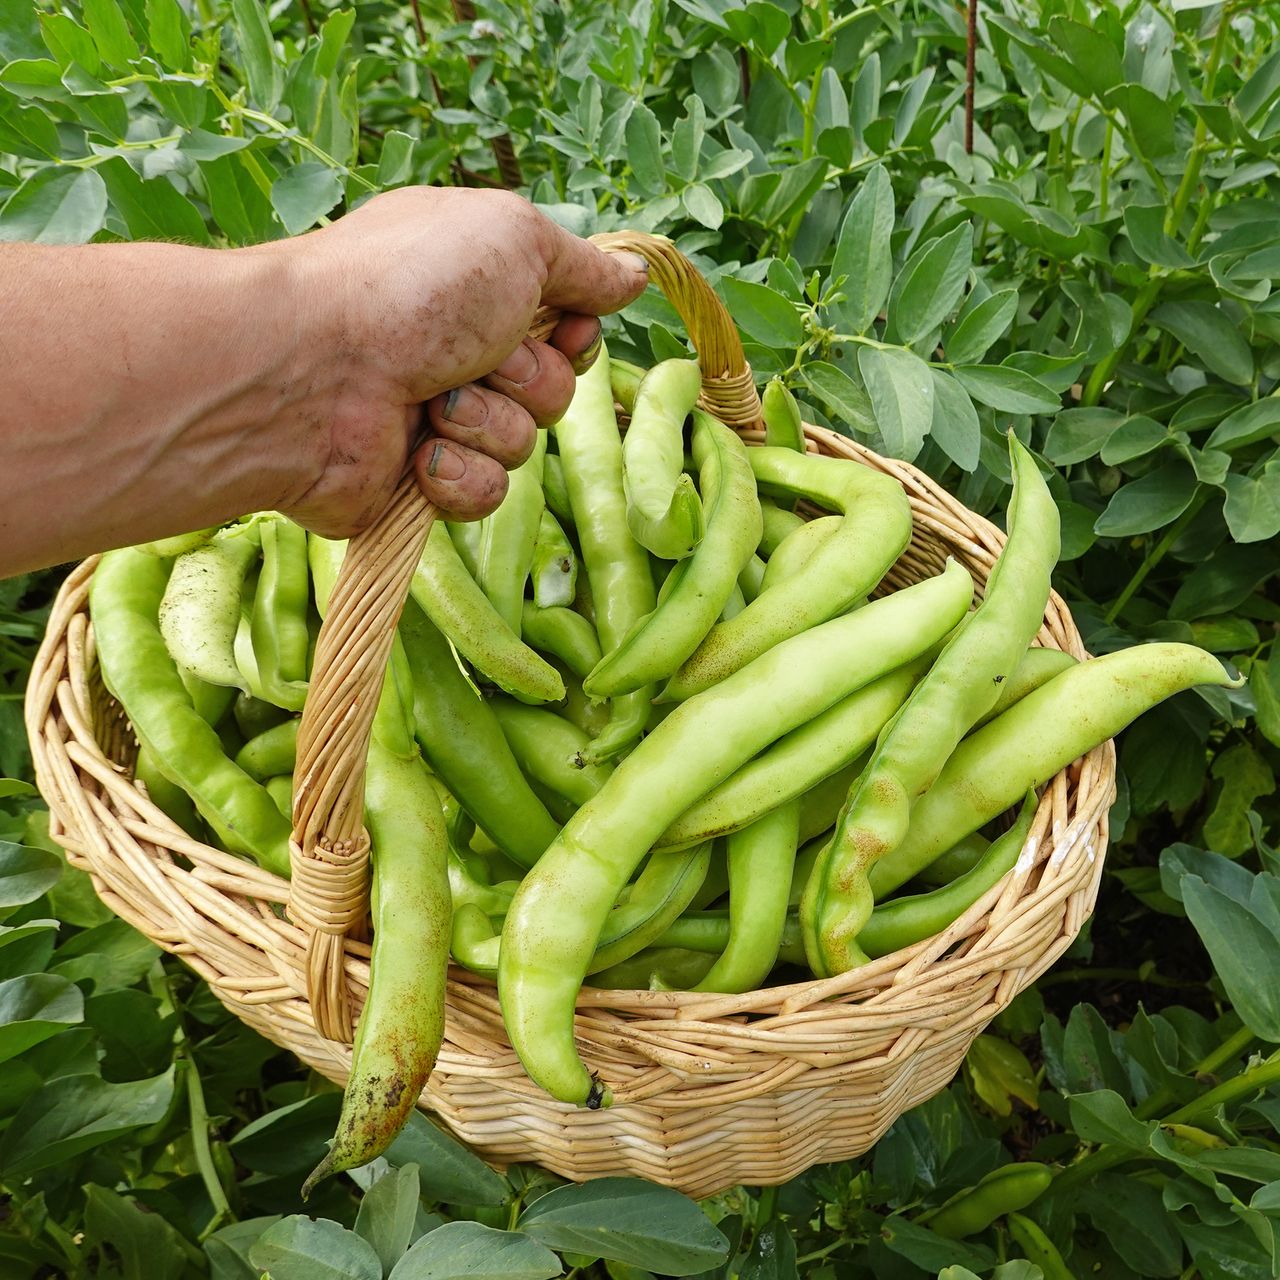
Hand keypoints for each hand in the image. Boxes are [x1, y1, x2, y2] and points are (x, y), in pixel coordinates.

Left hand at [276, 187, 648, 533]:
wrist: (311, 371)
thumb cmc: (409, 288)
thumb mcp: (512, 240)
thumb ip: (580, 266)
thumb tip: (634, 275)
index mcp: (475, 289)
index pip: (564, 327)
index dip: (574, 334)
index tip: (562, 327)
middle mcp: (457, 351)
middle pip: (554, 389)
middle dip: (527, 378)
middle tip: (476, 359)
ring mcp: (435, 419)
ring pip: (522, 445)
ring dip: (489, 424)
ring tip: (432, 404)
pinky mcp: (417, 482)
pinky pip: (485, 495)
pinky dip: (459, 474)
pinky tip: (417, 454)